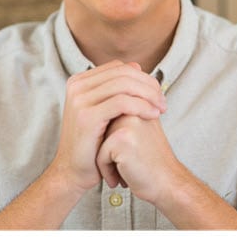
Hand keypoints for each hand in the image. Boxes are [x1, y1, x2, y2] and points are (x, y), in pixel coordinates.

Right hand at [50, 60, 166, 192]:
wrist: (73, 171)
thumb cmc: (93, 143)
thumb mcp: (105, 111)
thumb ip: (118, 89)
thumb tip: (137, 65)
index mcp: (79, 81)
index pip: (119, 68)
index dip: (142, 77)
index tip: (157, 94)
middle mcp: (76, 85)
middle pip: (123, 73)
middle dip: (148, 85)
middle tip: (163, 102)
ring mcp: (80, 99)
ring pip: (124, 85)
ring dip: (148, 95)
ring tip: (161, 109)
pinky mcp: (87, 116)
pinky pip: (122, 102)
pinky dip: (142, 106)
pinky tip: (153, 115)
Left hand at [97, 114, 185, 205]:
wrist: (170, 184)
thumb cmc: (154, 164)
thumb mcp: (144, 134)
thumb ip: (126, 122)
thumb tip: (101, 122)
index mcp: (140, 107)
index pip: (110, 124)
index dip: (117, 147)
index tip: (134, 158)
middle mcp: (134, 110)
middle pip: (102, 133)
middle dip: (111, 153)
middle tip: (131, 165)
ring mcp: (127, 123)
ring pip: (99, 145)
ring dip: (108, 163)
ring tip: (128, 171)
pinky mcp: (121, 139)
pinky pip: (100, 157)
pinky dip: (108, 172)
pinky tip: (124, 178)